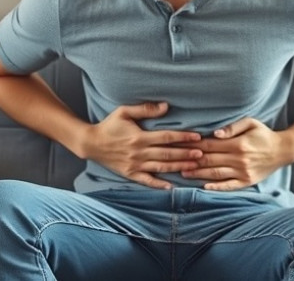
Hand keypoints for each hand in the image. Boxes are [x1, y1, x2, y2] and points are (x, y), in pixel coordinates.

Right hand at [81, 102, 202, 189]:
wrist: (91, 143)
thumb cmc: (109, 125)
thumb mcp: (124, 112)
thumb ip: (145, 109)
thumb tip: (166, 106)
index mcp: (139, 137)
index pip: (166, 137)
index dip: (182, 137)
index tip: (197, 136)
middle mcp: (139, 152)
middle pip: (167, 153)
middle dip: (186, 153)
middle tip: (202, 153)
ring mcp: (135, 165)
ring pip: (161, 167)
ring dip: (178, 167)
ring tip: (194, 166)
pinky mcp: (131, 174)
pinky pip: (147, 181)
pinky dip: (159, 184)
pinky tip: (172, 186)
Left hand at [179, 119, 293, 190]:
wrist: (283, 150)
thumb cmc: (264, 134)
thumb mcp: (251, 123)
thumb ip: (232, 127)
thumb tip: (215, 133)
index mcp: (238, 144)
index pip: (209, 144)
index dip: (193, 145)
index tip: (179, 144)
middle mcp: (239, 159)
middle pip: (209, 159)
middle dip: (190, 159)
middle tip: (174, 159)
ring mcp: (242, 172)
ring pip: (215, 174)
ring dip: (198, 173)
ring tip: (183, 172)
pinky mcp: (246, 181)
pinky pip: (228, 186)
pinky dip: (215, 187)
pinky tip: (203, 186)